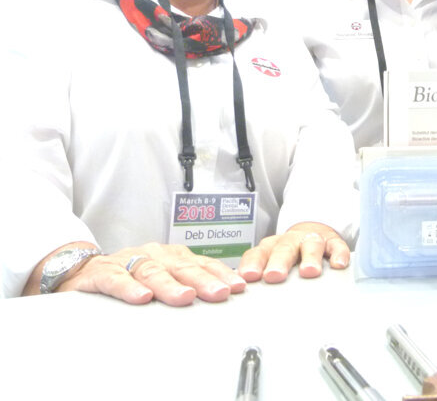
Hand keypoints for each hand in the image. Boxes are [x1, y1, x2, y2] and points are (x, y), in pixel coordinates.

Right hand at [57, 243, 245, 306]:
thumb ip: (187, 283)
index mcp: (171, 256)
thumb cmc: (131, 275)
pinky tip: (142, 297)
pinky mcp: (102, 273)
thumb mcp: (163, 277)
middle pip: (181, 267)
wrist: (82, 270)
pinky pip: (116, 279)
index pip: (201, 264)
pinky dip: (129, 288)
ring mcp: (128, 261)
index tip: (238, 287)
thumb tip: (224, 295)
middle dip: (203, 280)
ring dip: (170, 285)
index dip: (220, 274)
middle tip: (220, 293)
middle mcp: (154, 254)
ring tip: (185, 297)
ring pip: (151, 271)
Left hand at [238, 222, 349, 282]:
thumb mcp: (271, 260)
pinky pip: (337, 247)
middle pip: (284, 249)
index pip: (259, 252)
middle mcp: (291, 241)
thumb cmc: (288, 253)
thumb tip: (239, 293)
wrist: (312, 230)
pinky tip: (338, 264)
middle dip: (279, 262)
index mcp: (271, 246)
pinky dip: (338, 254)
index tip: (250, 277)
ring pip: (311, 245)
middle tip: (274, 275)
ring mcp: (313, 240)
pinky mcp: (333, 242)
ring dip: (309, 257)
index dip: (254, 263)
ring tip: (309, 271)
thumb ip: (259, 274)